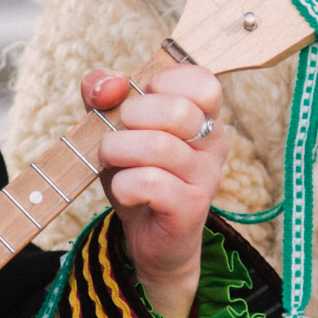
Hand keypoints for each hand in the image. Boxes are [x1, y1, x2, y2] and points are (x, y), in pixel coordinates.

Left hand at [84, 65, 226, 317]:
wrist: (149, 237)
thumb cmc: (136, 172)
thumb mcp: (115, 125)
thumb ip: (104, 91)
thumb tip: (112, 83)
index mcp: (204, 115)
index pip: (202, 80)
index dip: (163, 81)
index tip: (140, 99)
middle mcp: (214, 143)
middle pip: (178, 111)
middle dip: (131, 116)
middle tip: (117, 134)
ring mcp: (205, 177)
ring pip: (159, 147)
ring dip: (117, 150)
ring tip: (109, 161)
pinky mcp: (190, 208)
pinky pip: (151, 183)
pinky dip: (123, 184)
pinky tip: (124, 191)